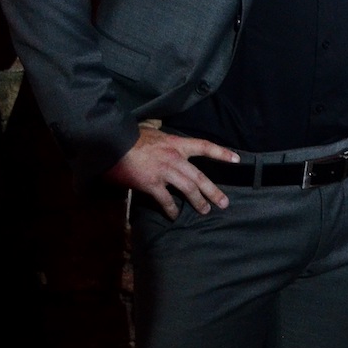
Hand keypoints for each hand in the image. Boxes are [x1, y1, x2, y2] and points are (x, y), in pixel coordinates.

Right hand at [107, 124, 238, 217]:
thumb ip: (163, 139)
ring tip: (205, 210)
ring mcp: (164, 171)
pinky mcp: (151, 183)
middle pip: (200, 177)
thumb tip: (164, 139)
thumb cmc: (129, 136)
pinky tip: (174, 215)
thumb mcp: (152, 132)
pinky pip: (166, 199)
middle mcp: (175, 157)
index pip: (204, 146)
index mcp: (176, 143)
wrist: (111, 141)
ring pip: (188, 189)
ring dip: (198, 201)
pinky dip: (171, 209)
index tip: (236, 160)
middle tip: (224, 203)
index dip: (221, 153)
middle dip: (213, 191)